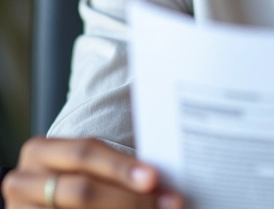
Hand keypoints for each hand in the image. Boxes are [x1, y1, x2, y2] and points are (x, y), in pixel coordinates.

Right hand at [1, 137, 182, 207]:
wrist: (39, 197)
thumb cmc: (73, 175)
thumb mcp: (84, 164)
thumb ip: (113, 166)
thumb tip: (161, 177)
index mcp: (39, 151)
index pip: (85, 154)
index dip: (120, 167)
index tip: (154, 177)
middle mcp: (23, 182)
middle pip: (82, 191)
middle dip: (130, 199)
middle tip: (169, 204)